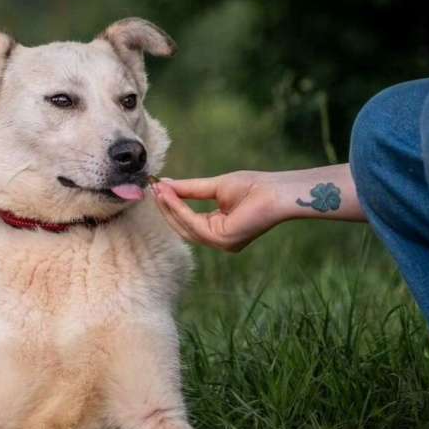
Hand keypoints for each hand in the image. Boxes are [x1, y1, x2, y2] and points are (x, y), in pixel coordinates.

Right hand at [152, 172, 282, 251]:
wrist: (276, 191)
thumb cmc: (253, 187)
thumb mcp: (214, 187)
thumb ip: (190, 189)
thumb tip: (165, 185)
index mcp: (219, 229)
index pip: (188, 221)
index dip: (171, 206)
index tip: (157, 188)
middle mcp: (219, 241)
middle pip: (183, 227)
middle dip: (166, 208)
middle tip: (153, 189)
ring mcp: (221, 244)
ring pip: (185, 228)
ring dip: (170, 208)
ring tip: (158, 190)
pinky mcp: (223, 241)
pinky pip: (193, 225)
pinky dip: (179, 210)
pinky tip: (170, 196)